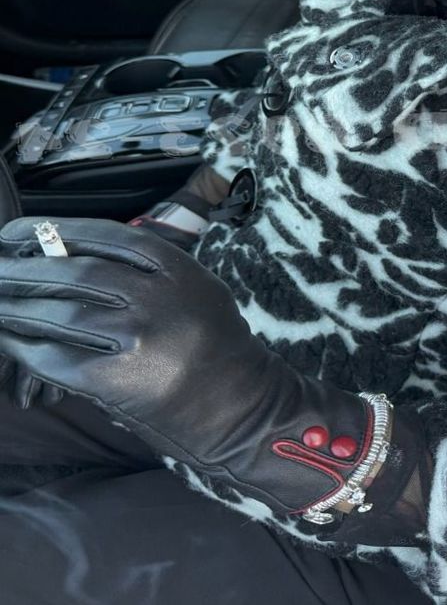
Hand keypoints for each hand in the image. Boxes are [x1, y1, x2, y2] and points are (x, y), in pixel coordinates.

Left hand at [0, 218, 380, 516]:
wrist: (237, 403)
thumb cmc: (210, 340)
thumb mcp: (192, 287)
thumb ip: (141, 268)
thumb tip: (63, 253)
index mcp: (175, 266)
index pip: (99, 235)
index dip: (48, 231)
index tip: (14, 234)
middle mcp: (156, 296)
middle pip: (71, 272)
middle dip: (20, 269)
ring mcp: (137, 338)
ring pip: (57, 314)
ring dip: (13, 307)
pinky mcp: (117, 381)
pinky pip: (55, 359)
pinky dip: (25, 348)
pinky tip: (11, 340)